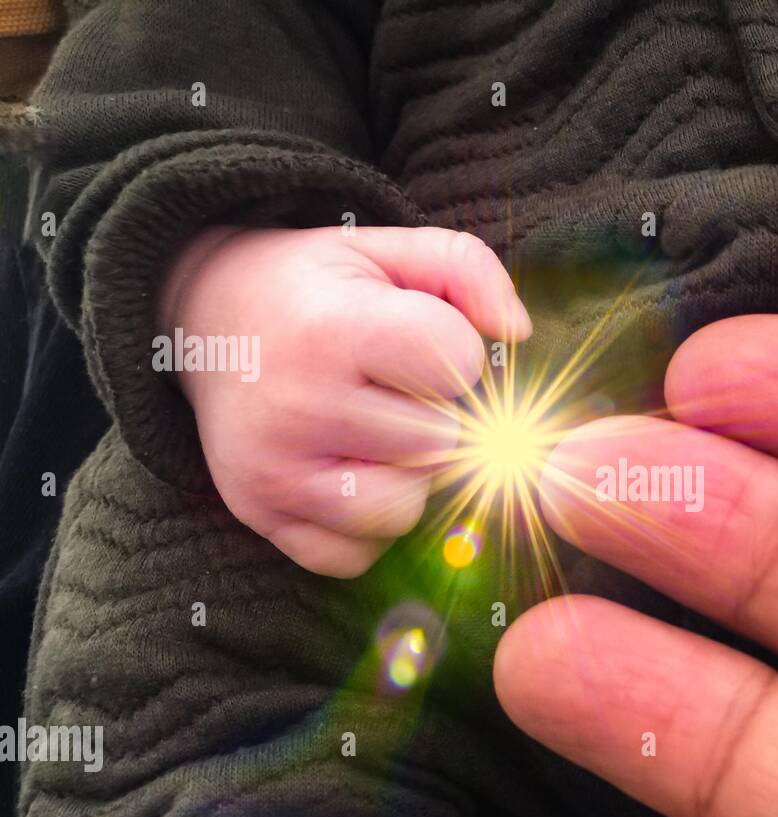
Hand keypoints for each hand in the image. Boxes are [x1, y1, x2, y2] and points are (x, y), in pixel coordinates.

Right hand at [159, 224, 529, 576]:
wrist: (206, 318)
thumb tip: (519, 332)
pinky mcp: (259, 514)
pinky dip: (366, 527)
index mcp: (334, 330)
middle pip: (438, 443)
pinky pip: (356, 555)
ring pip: (404, 509)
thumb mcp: (385, 248)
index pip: (455, 364)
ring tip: (373, 432)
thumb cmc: (317, 289)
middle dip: (434, 416)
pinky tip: (347, 473)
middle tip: (390, 388)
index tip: (421, 342)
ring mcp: (274, 469)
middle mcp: (298, 406)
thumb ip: (467, 268)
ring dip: (407, 477)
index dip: (458, 354)